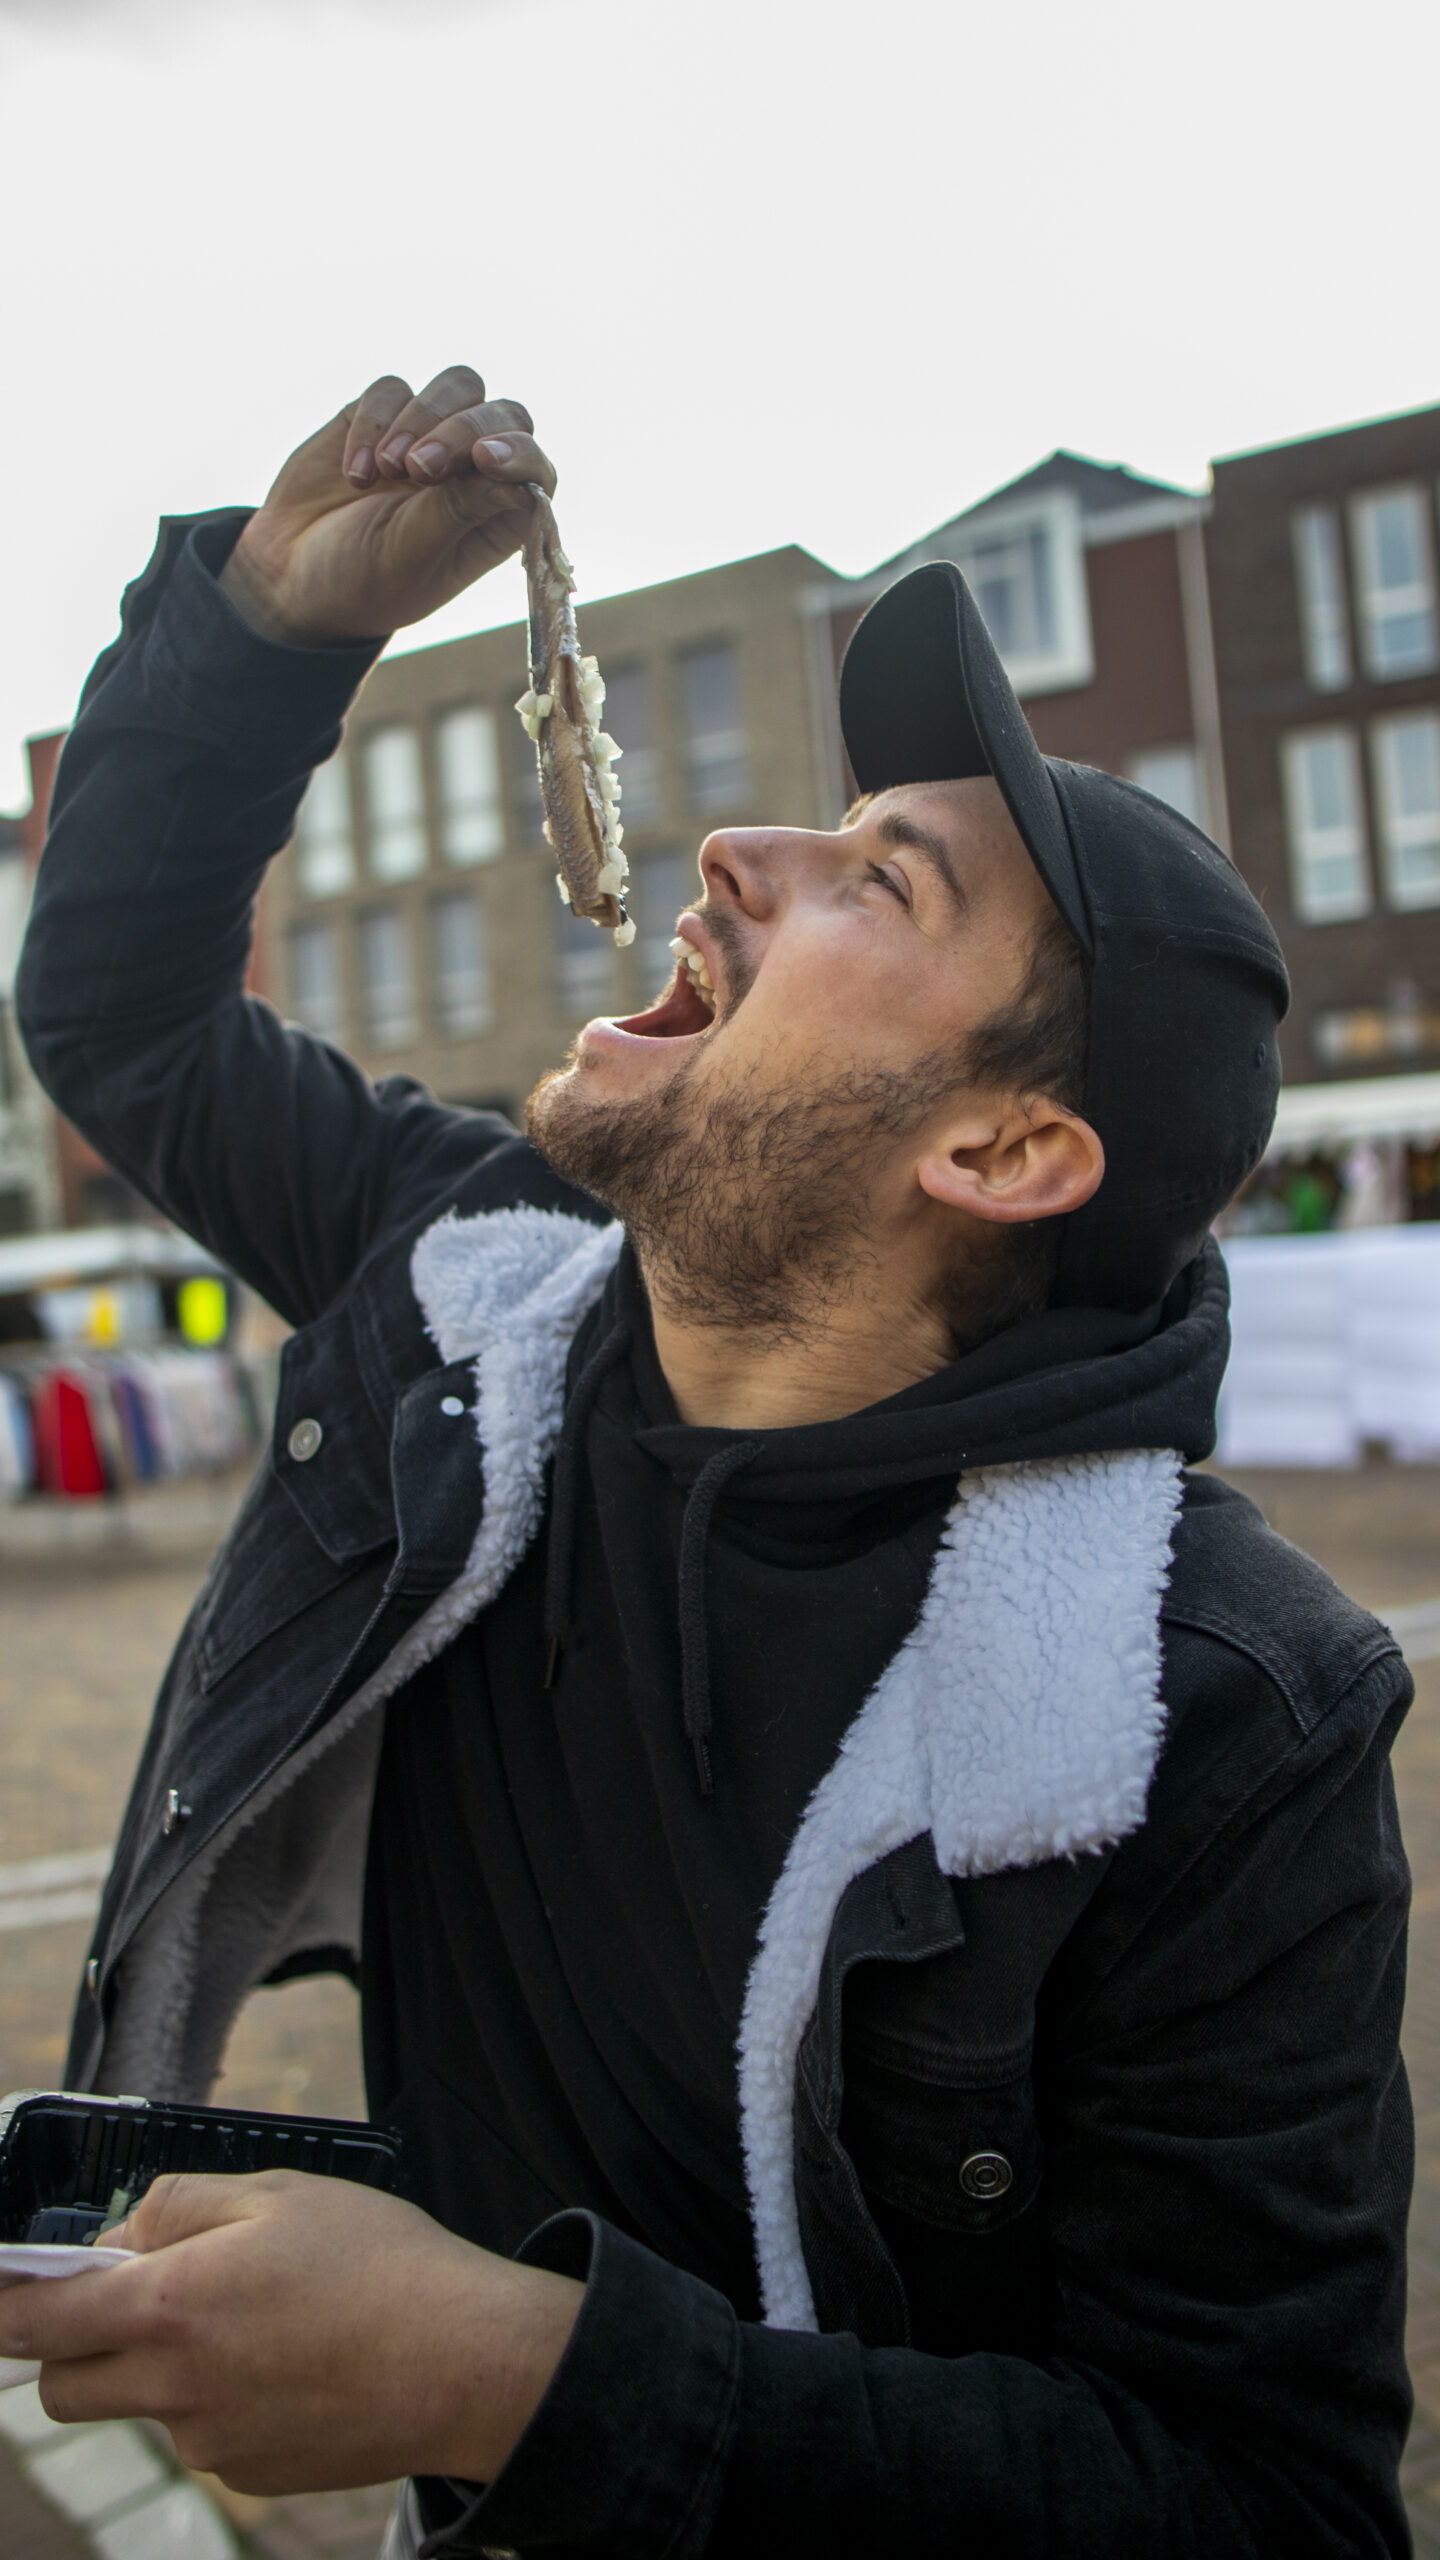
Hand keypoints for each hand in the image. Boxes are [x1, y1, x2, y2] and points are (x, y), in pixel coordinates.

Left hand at [0, 2170, 581, 2495]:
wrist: (467, 2361)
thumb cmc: (380, 2264)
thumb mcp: (279, 2192)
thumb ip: (180, 2206)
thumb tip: (124, 2237)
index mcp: (172, 2309)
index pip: (36, 2324)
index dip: (1, 2305)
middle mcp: (177, 2391)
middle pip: (64, 2388)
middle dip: (72, 2345)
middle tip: (131, 2296)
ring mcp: (213, 2444)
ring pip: (141, 2408)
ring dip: (159, 2368)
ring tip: (254, 2317)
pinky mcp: (253, 2475)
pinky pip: (202, 2434)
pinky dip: (218, 2399)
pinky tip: (291, 2360)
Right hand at [219, 363, 556, 648]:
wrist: (290, 575)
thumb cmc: (363, 581)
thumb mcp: (410, 556)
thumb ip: (457, 510)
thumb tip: (517, 480)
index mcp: (496, 517)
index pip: (537, 469)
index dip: (521, 455)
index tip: (485, 460)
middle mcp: (474, 472)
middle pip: (504, 414)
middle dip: (465, 429)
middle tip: (419, 468)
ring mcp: (431, 436)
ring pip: (458, 386)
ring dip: (423, 417)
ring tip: (386, 469)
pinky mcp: (383, 415)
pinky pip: (392, 391)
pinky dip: (373, 424)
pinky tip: (353, 472)